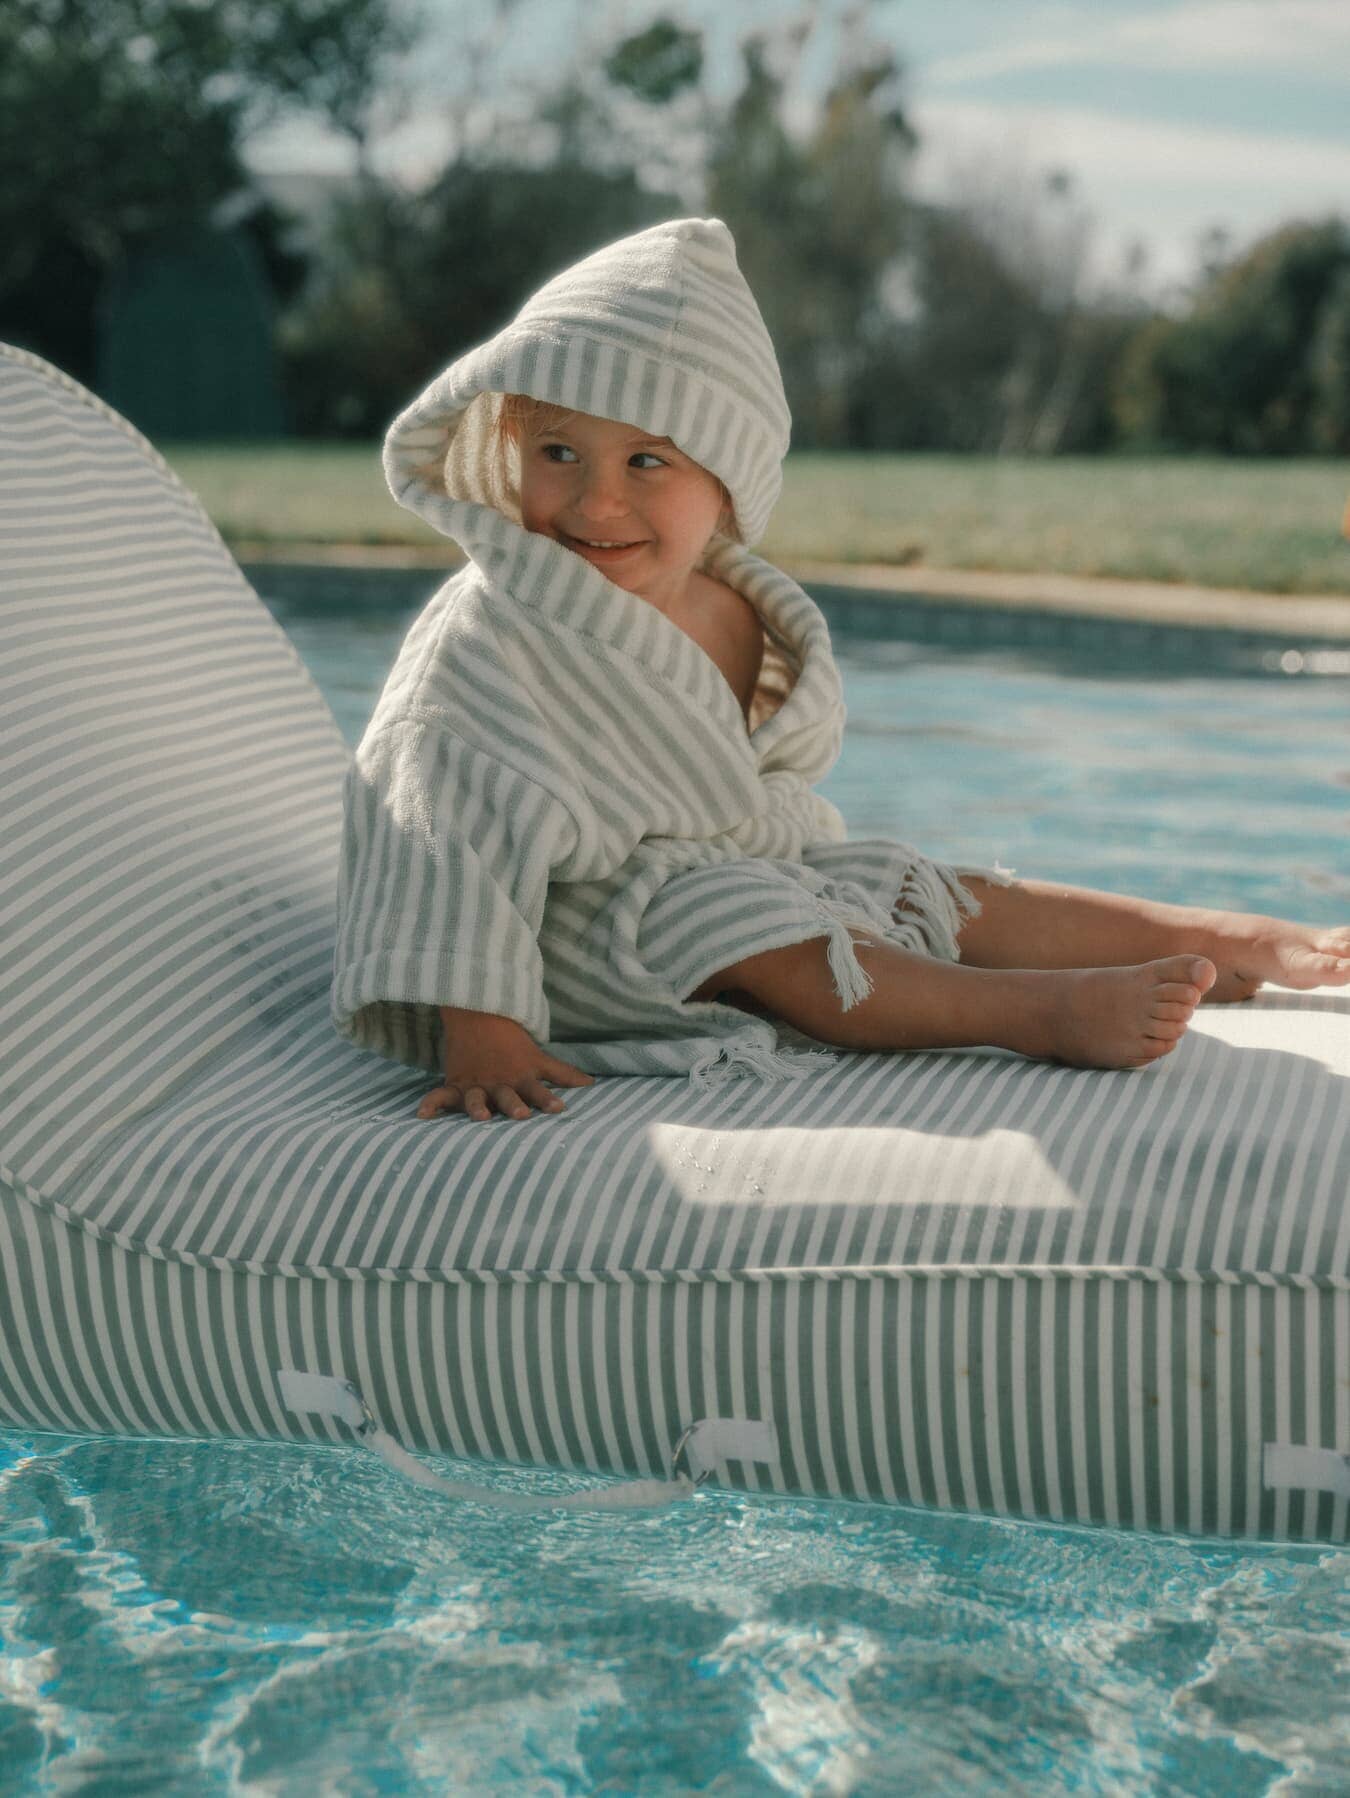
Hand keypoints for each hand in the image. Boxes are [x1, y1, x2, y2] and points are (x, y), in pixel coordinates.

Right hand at [418, 1009, 595, 1121]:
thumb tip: (591, 1085)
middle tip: (520, 1114)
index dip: (548, 1099)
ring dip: (477, 1108)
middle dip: (513, 1105)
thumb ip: (562, 1074)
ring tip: (480, 1118)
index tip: (559, 1108)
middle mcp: (499, 1084)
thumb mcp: (538, 1058)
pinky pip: (440, 1095)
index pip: (538, 1091)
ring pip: (475, 1098)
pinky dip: (431, 1104)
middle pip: (507, 1096)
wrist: (479, 1014)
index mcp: (520, 1078)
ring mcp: (476, 1084)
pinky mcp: (455, 1083)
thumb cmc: (513, 1042)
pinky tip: (422, 1115)